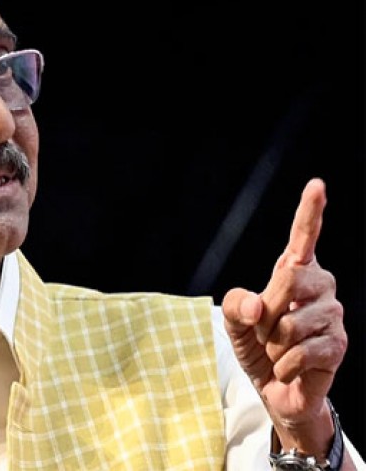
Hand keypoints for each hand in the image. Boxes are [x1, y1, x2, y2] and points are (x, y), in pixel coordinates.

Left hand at [221, 178, 346, 451]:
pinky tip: (288, 368)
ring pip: (291, 323)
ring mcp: (332, 316)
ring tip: (279, 351)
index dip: (310, 211)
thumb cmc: (257, 348)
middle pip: (290, 279)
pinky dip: (284, 365)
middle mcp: (320, 288)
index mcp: (293, 273)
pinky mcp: (337, 346)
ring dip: (273, 344)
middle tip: (264, 331)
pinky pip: (300, 352)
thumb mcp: (235, 324)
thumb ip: (237, 306)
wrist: (275, 389)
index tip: (316, 185)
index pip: (303, 237)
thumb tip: (259, 305)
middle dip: (266, 311)